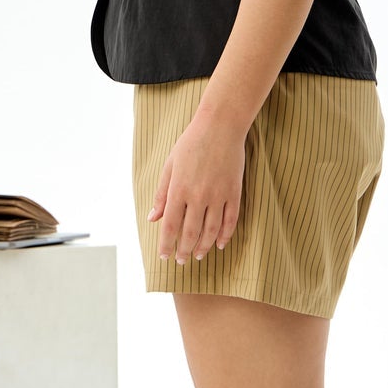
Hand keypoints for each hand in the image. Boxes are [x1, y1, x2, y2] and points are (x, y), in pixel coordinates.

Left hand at [147, 105, 245, 264]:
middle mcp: (198, 196)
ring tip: (197, 256)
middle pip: (190, 232)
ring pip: (211, 230)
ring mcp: (218, 195)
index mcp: (178, 189)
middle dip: (184, 250)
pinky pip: (231, 220)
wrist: (220, 126)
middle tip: (181, 261)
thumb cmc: (190, 143)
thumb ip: (162, 195)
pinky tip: (220, 244)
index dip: (166, 244)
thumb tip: (152, 218)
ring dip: (203, 246)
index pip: (170, 226)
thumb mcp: (170, 166)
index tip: (164, 256)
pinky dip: (225, 235)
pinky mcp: (234, 192)